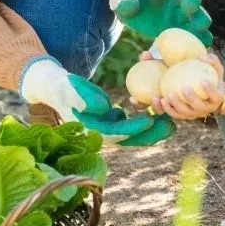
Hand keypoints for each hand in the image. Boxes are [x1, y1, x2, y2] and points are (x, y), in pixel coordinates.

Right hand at [19, 57, 175, 144]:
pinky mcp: (109, 120)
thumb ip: (86, 99)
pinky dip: (144, 120)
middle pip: (130, 138)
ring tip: (171, 121)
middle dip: (151, 134)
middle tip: (171, 125)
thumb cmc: (61, 86)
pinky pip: (130, 123)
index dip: (134, 128)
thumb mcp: (71, 90)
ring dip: (152, 129)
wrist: (53, 86)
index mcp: (91, 130)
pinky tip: (159, 111)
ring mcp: (105, 128)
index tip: (150, 119)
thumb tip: (105, 108)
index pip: (116, 133)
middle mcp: (99, 133)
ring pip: (133, 133)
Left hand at [113, 0, 213, 43]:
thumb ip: (123, 1)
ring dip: (201, 21)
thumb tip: (131, 7)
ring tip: (201, 28)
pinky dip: (201, 39)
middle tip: (191, 9)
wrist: (134, 6)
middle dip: (193, 2)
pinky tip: (202, 45)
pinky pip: (197, 34)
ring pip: (198, 15)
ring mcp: (183, 14)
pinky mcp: (184, 29)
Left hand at [156, 53, 224, 119]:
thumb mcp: (215, 69)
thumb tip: (203, 57)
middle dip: (192, 99)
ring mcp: (195, 114)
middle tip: (184, 88)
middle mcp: (207, 109)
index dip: (211, 91)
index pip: (216, 96)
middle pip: (199, 107)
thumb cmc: (211, 77)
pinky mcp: (184, 115)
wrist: (206, 93)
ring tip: (169, 94)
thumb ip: (212, 61)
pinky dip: (168, 109)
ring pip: (186, 113)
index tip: (204, 81)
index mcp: (216, 98)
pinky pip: (175, 114)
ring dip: (177, 105)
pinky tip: (160, 100)